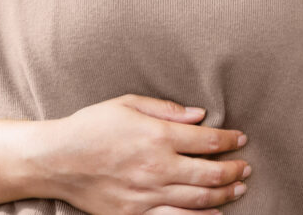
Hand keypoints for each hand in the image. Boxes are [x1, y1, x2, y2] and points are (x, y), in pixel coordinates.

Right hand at [43, 94, 249, 213]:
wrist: (56, 160)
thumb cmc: (91, 126)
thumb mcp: (128, 104)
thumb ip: (167, 109)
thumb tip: (199, 115)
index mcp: (157, 136)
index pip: (207, 140)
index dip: (230, 140)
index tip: (241, 139)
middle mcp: (156, 168)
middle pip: (209, 173)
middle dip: (234, 170)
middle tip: (246, 167)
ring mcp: (146, 195)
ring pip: (198, 199)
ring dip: (224, 194)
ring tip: (239, 189)